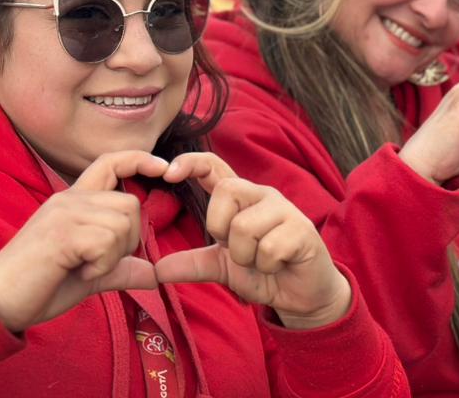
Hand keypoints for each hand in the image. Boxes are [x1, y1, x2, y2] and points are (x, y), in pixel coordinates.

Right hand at [0, 151, 167, 332]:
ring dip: (113, 256)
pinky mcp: (62, 233)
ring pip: (122, 224)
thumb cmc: (41, 285)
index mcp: (74, 200)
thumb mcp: (89, 273)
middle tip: (99, 262)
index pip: (111, 162)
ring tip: (84, 267)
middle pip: (130, 205)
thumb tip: (154, 274)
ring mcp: (65, 213)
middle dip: (128, 241)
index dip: (139, 159)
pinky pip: (106, 242)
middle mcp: (70, 199)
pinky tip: (78, 271)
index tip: (164, 167)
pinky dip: (101, 265)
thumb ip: (120, 267)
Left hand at [156, 154, 350, 329]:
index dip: (191, 162)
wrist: (302, 295)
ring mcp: (285, 210)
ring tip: (262, 262)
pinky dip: (267, 266)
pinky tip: (279, 266)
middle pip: (226, 192)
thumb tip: (157, 270)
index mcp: (241, 199)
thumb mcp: (223, 268)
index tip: (168, 173)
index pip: (214, 166)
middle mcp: (262, 196)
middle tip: (239, 250)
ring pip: (244, 226)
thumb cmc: (264, 272)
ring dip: (247, 257)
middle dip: (222, 229)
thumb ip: (192, 264)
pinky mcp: (302, 230)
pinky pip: (268, 248)